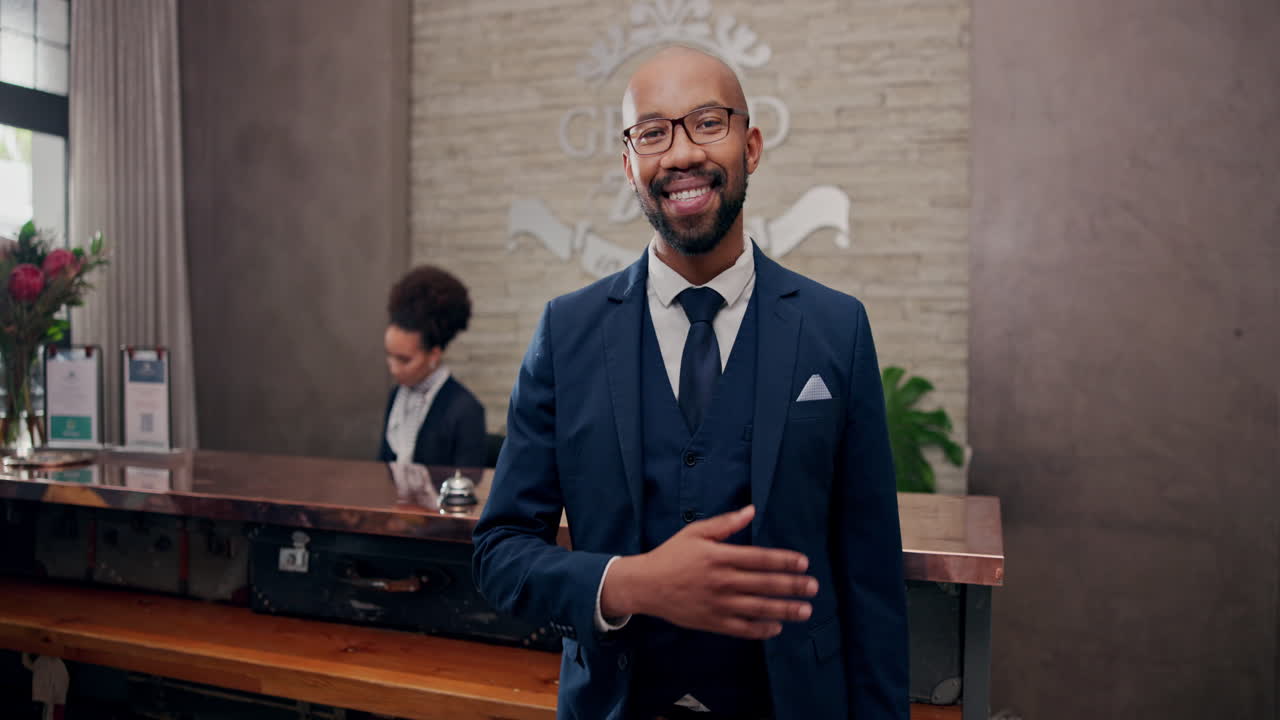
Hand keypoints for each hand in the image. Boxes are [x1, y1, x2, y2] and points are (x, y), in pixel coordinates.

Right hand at [600, 505, 816, 638]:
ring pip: (758, 608)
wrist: (646, 585)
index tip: (804, 563)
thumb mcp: (696, 532)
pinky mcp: (712, 622)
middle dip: (793, 586)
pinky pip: (742, 629)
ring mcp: (718, 604)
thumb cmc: (672, 555)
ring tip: (806, 610)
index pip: (760, 558)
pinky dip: (761, 629)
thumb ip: (726, 523)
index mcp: (720, 556)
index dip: (784, 561)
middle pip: (765, 584)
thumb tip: (751, 510)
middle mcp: (722, 581)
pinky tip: (777, 626)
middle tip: (814, 587)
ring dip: (785, 609)